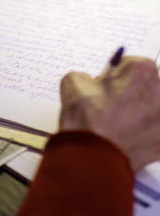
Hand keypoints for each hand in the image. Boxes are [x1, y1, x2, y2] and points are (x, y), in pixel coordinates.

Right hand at [59, 56, 159, 170]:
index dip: (113, 76)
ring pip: (151, 108)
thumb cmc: (87, 122)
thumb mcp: (72, 83)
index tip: (106, 86)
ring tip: (117, 123)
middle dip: (131, 92)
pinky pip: (152, 131)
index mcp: (142, 72)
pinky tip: (124, 137)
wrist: (91, 158)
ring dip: (139, 112)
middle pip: (147, 85)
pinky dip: (142, 133)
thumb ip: (84, 75)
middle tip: (111, 104)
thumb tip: (88, 82)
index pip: (130, 64)